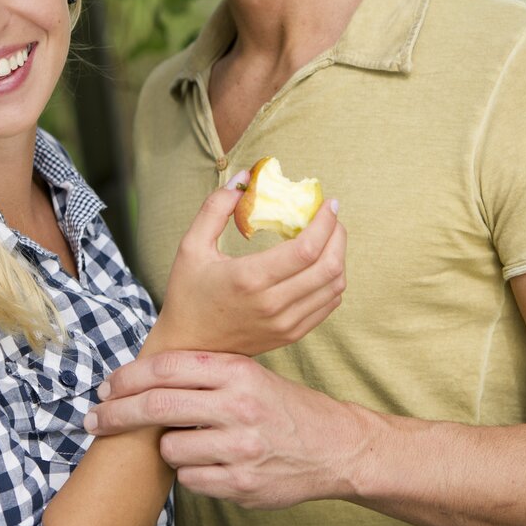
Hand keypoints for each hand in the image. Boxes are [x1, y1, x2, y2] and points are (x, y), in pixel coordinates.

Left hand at [85, 351, 367, 509]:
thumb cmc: (278, 405)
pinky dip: (191, 472)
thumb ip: (200, 371)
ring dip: (167, 447)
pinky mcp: (242, 484)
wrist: (332, 445)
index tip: (106, 387)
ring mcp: (241, 447)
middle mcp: (237, 406)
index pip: (165, 368)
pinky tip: (211, 462)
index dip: (128, 378)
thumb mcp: (245, 373)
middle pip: (156, 407)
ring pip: (170, 448)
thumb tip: (138, 373)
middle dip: (116, 414)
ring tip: (191, 441)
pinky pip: (189, 479)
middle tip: (94, 419)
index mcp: (234, 371)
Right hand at [147, 180, 346, 356]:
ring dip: (338, 257)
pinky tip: (321, 264)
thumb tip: (244, 177)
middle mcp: (273, 304)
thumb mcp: (191, 245)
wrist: (189, 347)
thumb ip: (216, 207)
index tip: (328, 203)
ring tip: (328, 237)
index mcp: (249, 279)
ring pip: (334, 287)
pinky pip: (328, 305)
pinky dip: (333, 280)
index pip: (306, 249)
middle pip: (329, 267)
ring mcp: (285, 324)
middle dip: (338, 235)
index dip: (325, 223)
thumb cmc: (187, 293)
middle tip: (331, 217)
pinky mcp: (291, 334)